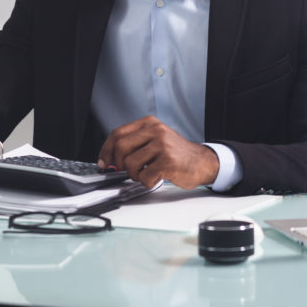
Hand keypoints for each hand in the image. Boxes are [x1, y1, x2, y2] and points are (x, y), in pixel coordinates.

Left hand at [97, 116, 218, 188]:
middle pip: (121, 148)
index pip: (117, 134)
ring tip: (147, 173)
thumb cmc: (177, 154)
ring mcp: (162, 145)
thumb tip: (109, 159)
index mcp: (149, 124)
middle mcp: (155, 131)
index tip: (104, 162)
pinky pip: (144, 176)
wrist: (202, 162)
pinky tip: (156, 177)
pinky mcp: (168, 161)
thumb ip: (134, 144)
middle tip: (127, 170)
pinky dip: (147, 182)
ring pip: (130, 164)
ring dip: (135, 175)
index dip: (106, 150)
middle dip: (119, 164)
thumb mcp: (155, 139)